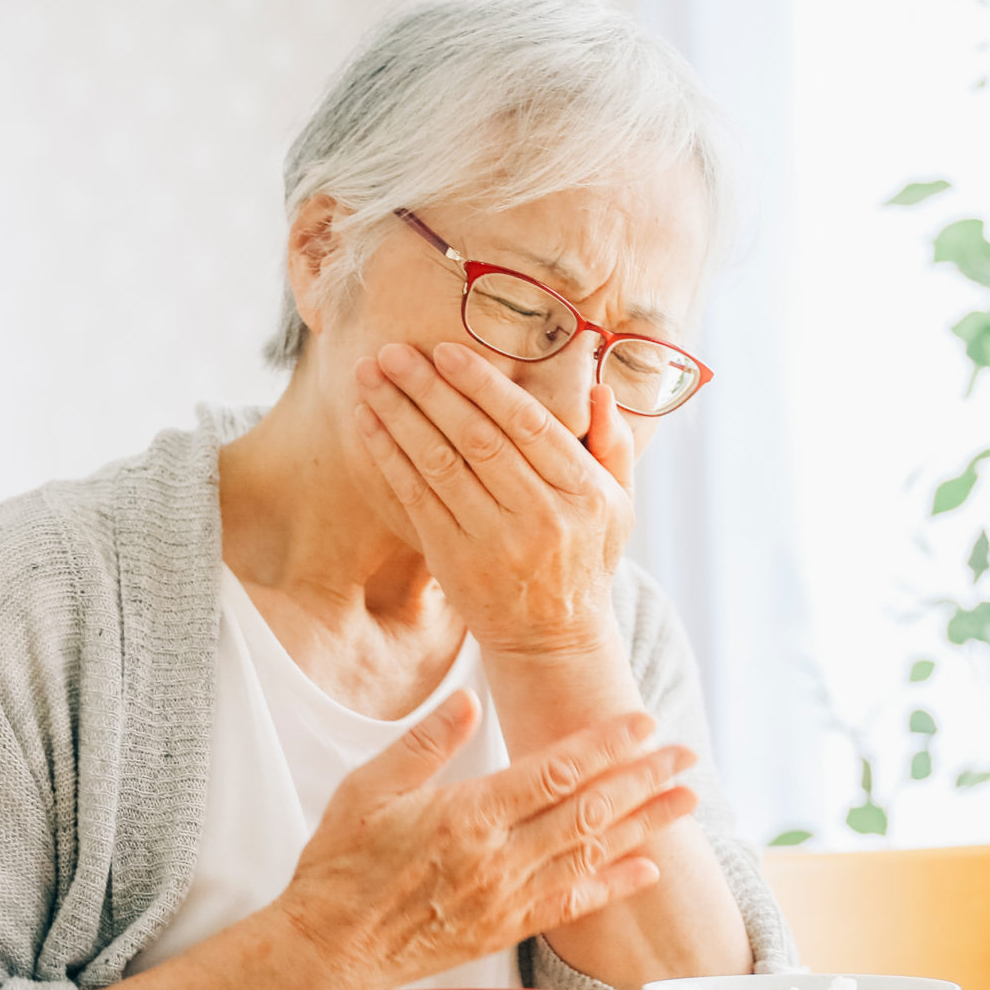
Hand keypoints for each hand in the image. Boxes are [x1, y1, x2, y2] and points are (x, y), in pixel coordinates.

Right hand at [274, 693, 699, 986]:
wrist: (326, 949)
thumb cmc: (339, 867)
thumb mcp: (366, 789)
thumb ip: (424, 744)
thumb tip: (467, 700)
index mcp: (466, 815)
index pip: (554, 771)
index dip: (605, 744)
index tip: (645, 723)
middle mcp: (497, 858)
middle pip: (589, 809)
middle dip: (644, 779)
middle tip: (687, 754)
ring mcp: (506, 897)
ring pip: (592, 853)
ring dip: (646, 824)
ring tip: (688, 800)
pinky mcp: (506, 929)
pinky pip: (574, 904)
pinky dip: (615, 884)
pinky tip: (649, 868)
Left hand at [353, 341, 635, 658]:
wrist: (553, 638)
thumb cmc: (585, 559)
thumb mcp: (621, 505)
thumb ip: (615, 445)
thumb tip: (601, 389)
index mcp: (583, 492)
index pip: (529, 424)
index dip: (484, 385)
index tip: (447, 351)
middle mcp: (541, 515)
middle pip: (476, 437)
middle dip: (430, 389)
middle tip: (394, 351)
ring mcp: (494, 541)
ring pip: (440, 463)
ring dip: (399, 415)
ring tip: (371, 376)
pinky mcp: (455, 559)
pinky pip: (417, 498)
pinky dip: (390, 457)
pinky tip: (369, 423)